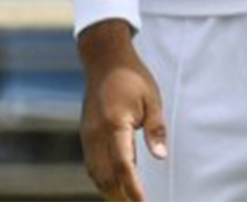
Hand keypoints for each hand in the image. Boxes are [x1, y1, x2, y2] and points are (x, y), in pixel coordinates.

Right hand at [76, 20, 167, 200]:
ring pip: (95, 172)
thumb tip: (160, 156)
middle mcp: (97, 131)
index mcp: (115, 122)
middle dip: (120, 196)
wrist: (103, 58)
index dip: (132, 187)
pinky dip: (101, 178)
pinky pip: (90, 163)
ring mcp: (88, 133)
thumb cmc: (131, 77)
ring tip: (126, 200)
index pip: (123, 164)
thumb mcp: (152, 99)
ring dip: (109, 190)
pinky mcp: (85, 132)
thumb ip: (155, 129)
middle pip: (105, 175)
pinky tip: (113, 184)